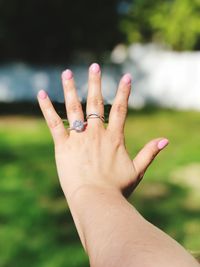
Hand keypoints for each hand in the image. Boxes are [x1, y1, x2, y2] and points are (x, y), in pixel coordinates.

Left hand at [37, 63, 167, 200]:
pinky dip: (47, 108)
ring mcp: (79, 138)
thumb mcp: (137, 170)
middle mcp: (96, 133)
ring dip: (71, 88)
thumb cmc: (117, 189)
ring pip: (74, 108)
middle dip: (95, 82)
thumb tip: (165, 140)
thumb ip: (150, 153)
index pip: (121, 109)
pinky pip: (54, 123)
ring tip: (67, 72)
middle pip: (96, 102)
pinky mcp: (63, 146)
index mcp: (114, 138)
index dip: (124, 92)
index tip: (126, 77)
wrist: (97, 201)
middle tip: (94, 66)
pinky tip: (42, 93)